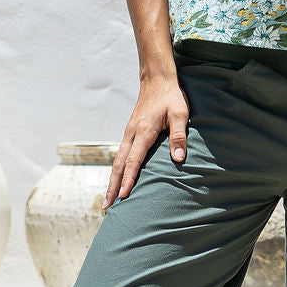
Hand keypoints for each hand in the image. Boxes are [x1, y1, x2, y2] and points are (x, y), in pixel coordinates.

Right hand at [103, 74, 188, 208]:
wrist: (157, 79)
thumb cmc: (171, 97)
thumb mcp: (180, 114)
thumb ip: (178, 136)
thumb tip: (179, 158)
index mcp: (144, 131)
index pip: (134, 160)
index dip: (129, 178)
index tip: (123, 195)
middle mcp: (132, 133)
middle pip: (118, 164)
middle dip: (112, 186)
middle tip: (106, 206)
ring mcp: (129, 133)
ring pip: (117, 160)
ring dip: (112, 180)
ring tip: (108, 199)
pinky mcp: (130, 132)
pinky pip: (121, 154)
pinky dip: (117, 169)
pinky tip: (117, 179)